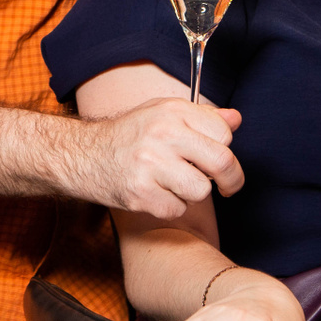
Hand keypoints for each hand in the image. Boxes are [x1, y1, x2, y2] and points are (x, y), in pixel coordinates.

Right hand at [80, 98, 242, 218]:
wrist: (84, 155)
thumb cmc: (130, 135)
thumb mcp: (163, 113)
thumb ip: (201, 117)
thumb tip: (235, 119)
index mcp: (172, 111)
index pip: (224, 132)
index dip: (225, 148)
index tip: (218, 157)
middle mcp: (163, 134)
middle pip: (222, 162)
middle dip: (232, 180)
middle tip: (227, 186)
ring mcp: (150, 164)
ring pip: (201, 191)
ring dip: (192, 193)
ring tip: (174, 183)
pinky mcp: (140, 193)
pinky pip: (177, 209)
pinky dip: (170, 206)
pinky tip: (155, 193)